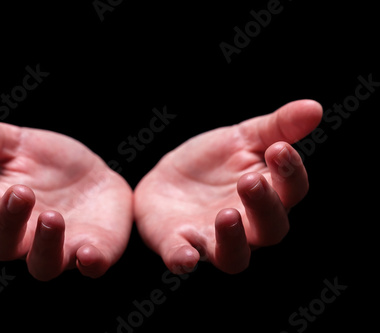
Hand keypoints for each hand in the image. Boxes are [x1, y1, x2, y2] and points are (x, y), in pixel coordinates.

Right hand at [0, 112, 132, 280]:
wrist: (98, 177)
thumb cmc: (51, 165)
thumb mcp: (19, 143)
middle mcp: (24, 234)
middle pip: (1, 243)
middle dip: (8, 220)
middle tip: (21, 192)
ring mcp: (59, 247)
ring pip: (42, 264)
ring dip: (45, 244)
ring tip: (52, 217)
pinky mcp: (93, 251)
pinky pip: (90, 267)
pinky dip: (90, 262)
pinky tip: (89, 254)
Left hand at [134, 100, 322, 273]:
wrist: (166, 178)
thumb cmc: (212, 162)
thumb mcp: (242, 138)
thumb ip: (277, 127)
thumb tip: (315, 108)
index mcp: (267, 195)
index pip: (291, 191)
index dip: (290, 173)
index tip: (279, 149)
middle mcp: (247, 225)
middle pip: (269, 229)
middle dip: (263, 206)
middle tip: (249, 180)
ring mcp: (212, 238)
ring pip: (234, 256)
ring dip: (233, 239)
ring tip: (227, 214)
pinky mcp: (178, 243)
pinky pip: (182, 258)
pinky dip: (184, 258)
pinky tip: (185, 255)